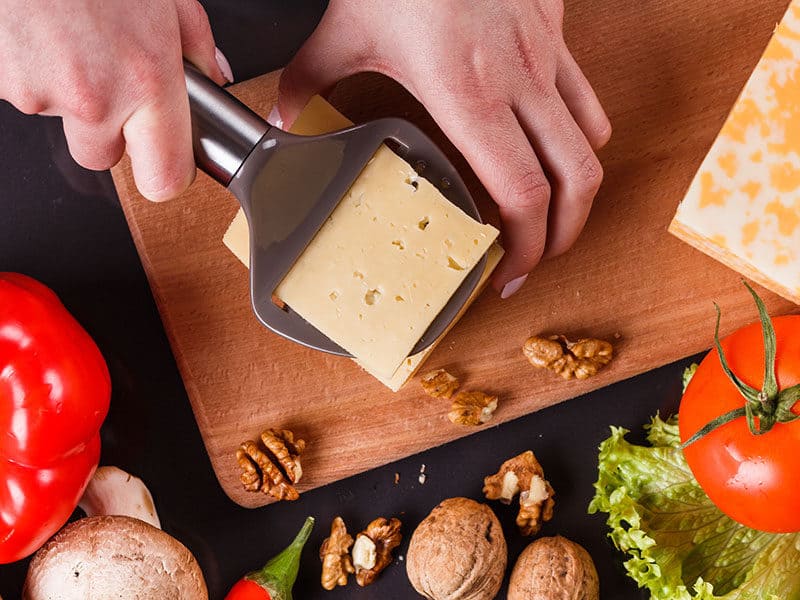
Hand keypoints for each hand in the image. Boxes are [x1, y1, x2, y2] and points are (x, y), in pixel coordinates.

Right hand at [0, 0, 231, 200]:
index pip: (165, 180)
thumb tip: (215, 77)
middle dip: (109, 134)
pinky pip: (31, 99)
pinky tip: (50, 39)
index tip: (167, 160)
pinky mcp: (8, 86)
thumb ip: (197, 46)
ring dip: (72, 99)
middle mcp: (97, 98)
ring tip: (77, 45)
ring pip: (65, 125)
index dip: (165, 175)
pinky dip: (40, 76)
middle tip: (112, 86)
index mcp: (148, 82)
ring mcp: (46, 95)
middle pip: (105, 160)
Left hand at [277, 0, 610, 296]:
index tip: (508, 272)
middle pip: (574, 181)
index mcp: (468, 95)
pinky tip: (560, 150)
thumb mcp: (346, 26)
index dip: (525, 245)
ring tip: (554, 220)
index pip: (521, 192)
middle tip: (535, 261)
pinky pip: (587, 98)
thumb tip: (285, 117)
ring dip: (580, 193)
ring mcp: (544, 57)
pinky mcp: (555, 33)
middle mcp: (518, 82)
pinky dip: (584, 135)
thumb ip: (310, 79)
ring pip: (591, 143)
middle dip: (563, 236)